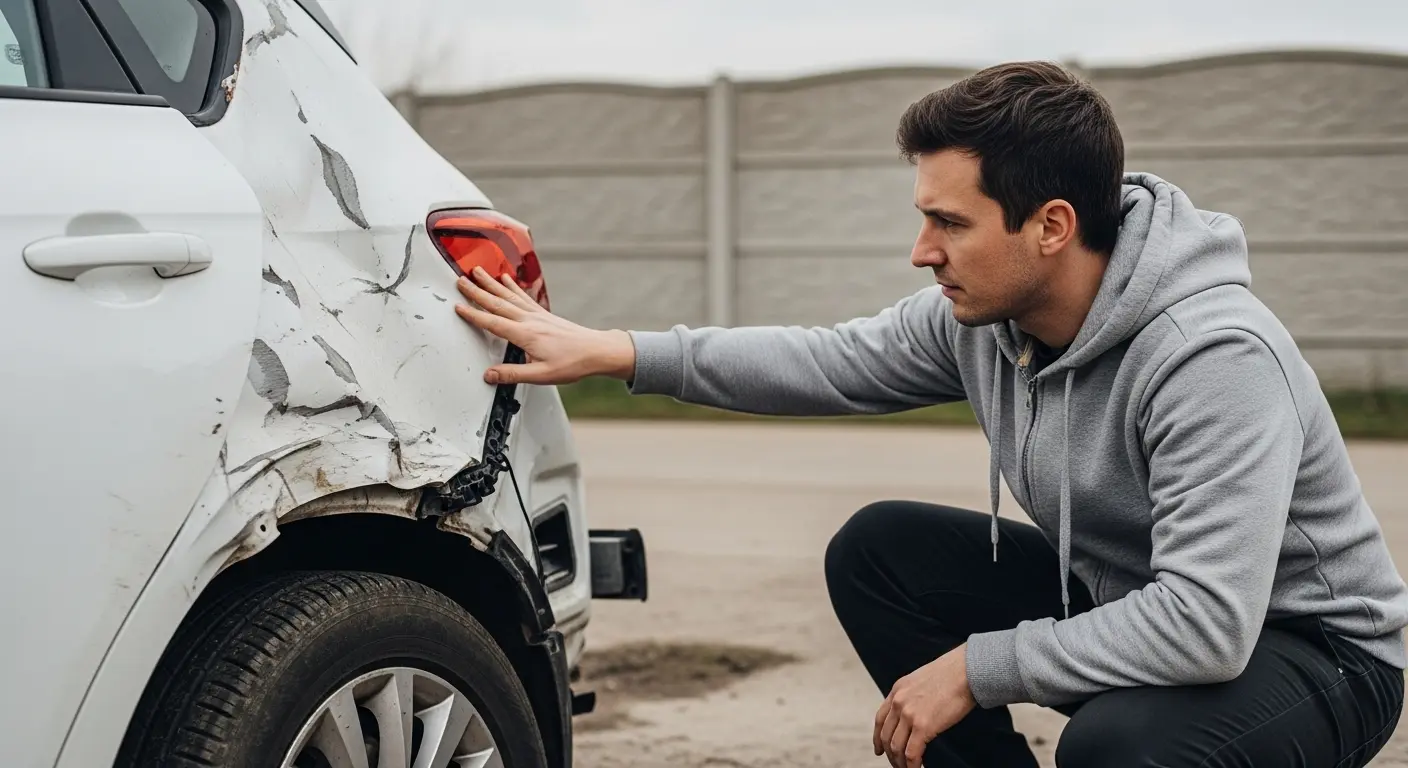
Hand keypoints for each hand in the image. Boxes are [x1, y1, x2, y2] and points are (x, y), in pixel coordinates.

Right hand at [454, 266, 635, 384]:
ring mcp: (537, 315)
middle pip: (497, 302)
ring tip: (477, 271)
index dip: (474, 314)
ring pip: (509, 295)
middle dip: (477, 291)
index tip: (458, 306)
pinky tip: (506, 278)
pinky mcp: (543, 314)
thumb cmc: (573, 362)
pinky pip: (523, 296)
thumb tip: (489, 375)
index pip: (493, 322)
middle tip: (460, 281)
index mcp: (525, 334)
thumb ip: (513, 374)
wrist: (596, 350)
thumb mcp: (541, 375)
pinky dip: (512, 286)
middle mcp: (530, 320)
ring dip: (491, 283)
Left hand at [874, 645, 976, 767]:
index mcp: (897, 690)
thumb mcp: (922, 680)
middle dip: (890, 755)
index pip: (880, 720)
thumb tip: (916, 714)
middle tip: (897, 765)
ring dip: (900, 763)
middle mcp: (898, 702)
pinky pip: (911, 753)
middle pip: (886, 736)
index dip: (877, 738)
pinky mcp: (923, 726)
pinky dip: (912, 766)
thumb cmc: (953, 674)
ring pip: (896, 748)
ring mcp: (909, 714)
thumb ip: (913, 696)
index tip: (879, 750)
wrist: (966, 670)